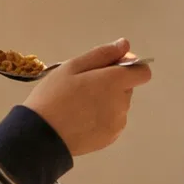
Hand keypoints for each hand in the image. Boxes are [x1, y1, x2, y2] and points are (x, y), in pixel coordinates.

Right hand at [21, 38, 151, 155]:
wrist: (41, 135)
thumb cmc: (54, 95)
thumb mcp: (73, 67)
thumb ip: (102, 54)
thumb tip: (125, 45)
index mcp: (115, 82)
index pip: (143, 72)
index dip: (129, 67)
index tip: (109, 67)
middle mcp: (122, 103)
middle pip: (127, 88)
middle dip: (111, 84)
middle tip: (83, 87)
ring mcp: (117, 123)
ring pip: (119, 105)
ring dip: (107, 102)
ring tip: (79, 105)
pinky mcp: (110, 138)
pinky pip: (112, 122)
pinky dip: (102, 118)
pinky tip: (81, 120)